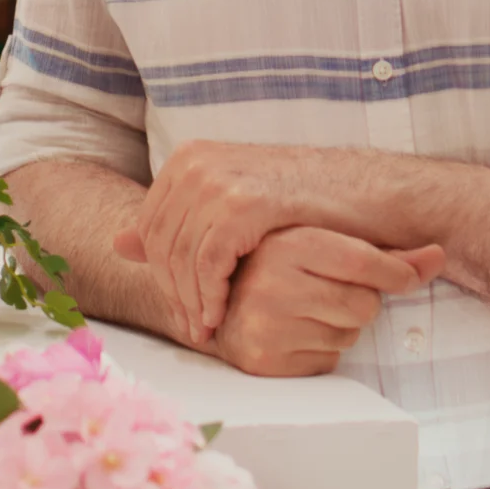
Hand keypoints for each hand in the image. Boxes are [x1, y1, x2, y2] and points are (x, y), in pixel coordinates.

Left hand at [115, 141, 333, 341]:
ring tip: (205, 329)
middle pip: (159, 243)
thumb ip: (179, 220)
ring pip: (179, 257)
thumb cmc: (307, 205)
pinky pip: (208, 263)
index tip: (180, 308)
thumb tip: (119, 243)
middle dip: (171, 292)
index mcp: (188, 158)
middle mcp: (195, 162)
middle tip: (190, 329)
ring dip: (189, 301)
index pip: (149, 226)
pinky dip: (209, 295)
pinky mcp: (243, 202)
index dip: (159, 274)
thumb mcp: (232, 206)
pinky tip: (219, 316)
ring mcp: (217, 178)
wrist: (370, 193)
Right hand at [206, 227, 445, 376]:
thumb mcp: (324, 249)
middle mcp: (272, 282)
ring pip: (349, 335)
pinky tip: (295, 336)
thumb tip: (441, 254)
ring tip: (305, 313)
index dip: (397, 273)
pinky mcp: (266, 361)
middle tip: (328, 294)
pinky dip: (321, 352)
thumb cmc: (283, 271)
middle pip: (364, 304)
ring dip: (339, 329)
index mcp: (287, 244)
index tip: (404, 278)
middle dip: (359, 303)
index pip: (363, 261)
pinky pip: (328, 362)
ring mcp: (266, 325)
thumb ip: (384, 255)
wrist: (220, 307)